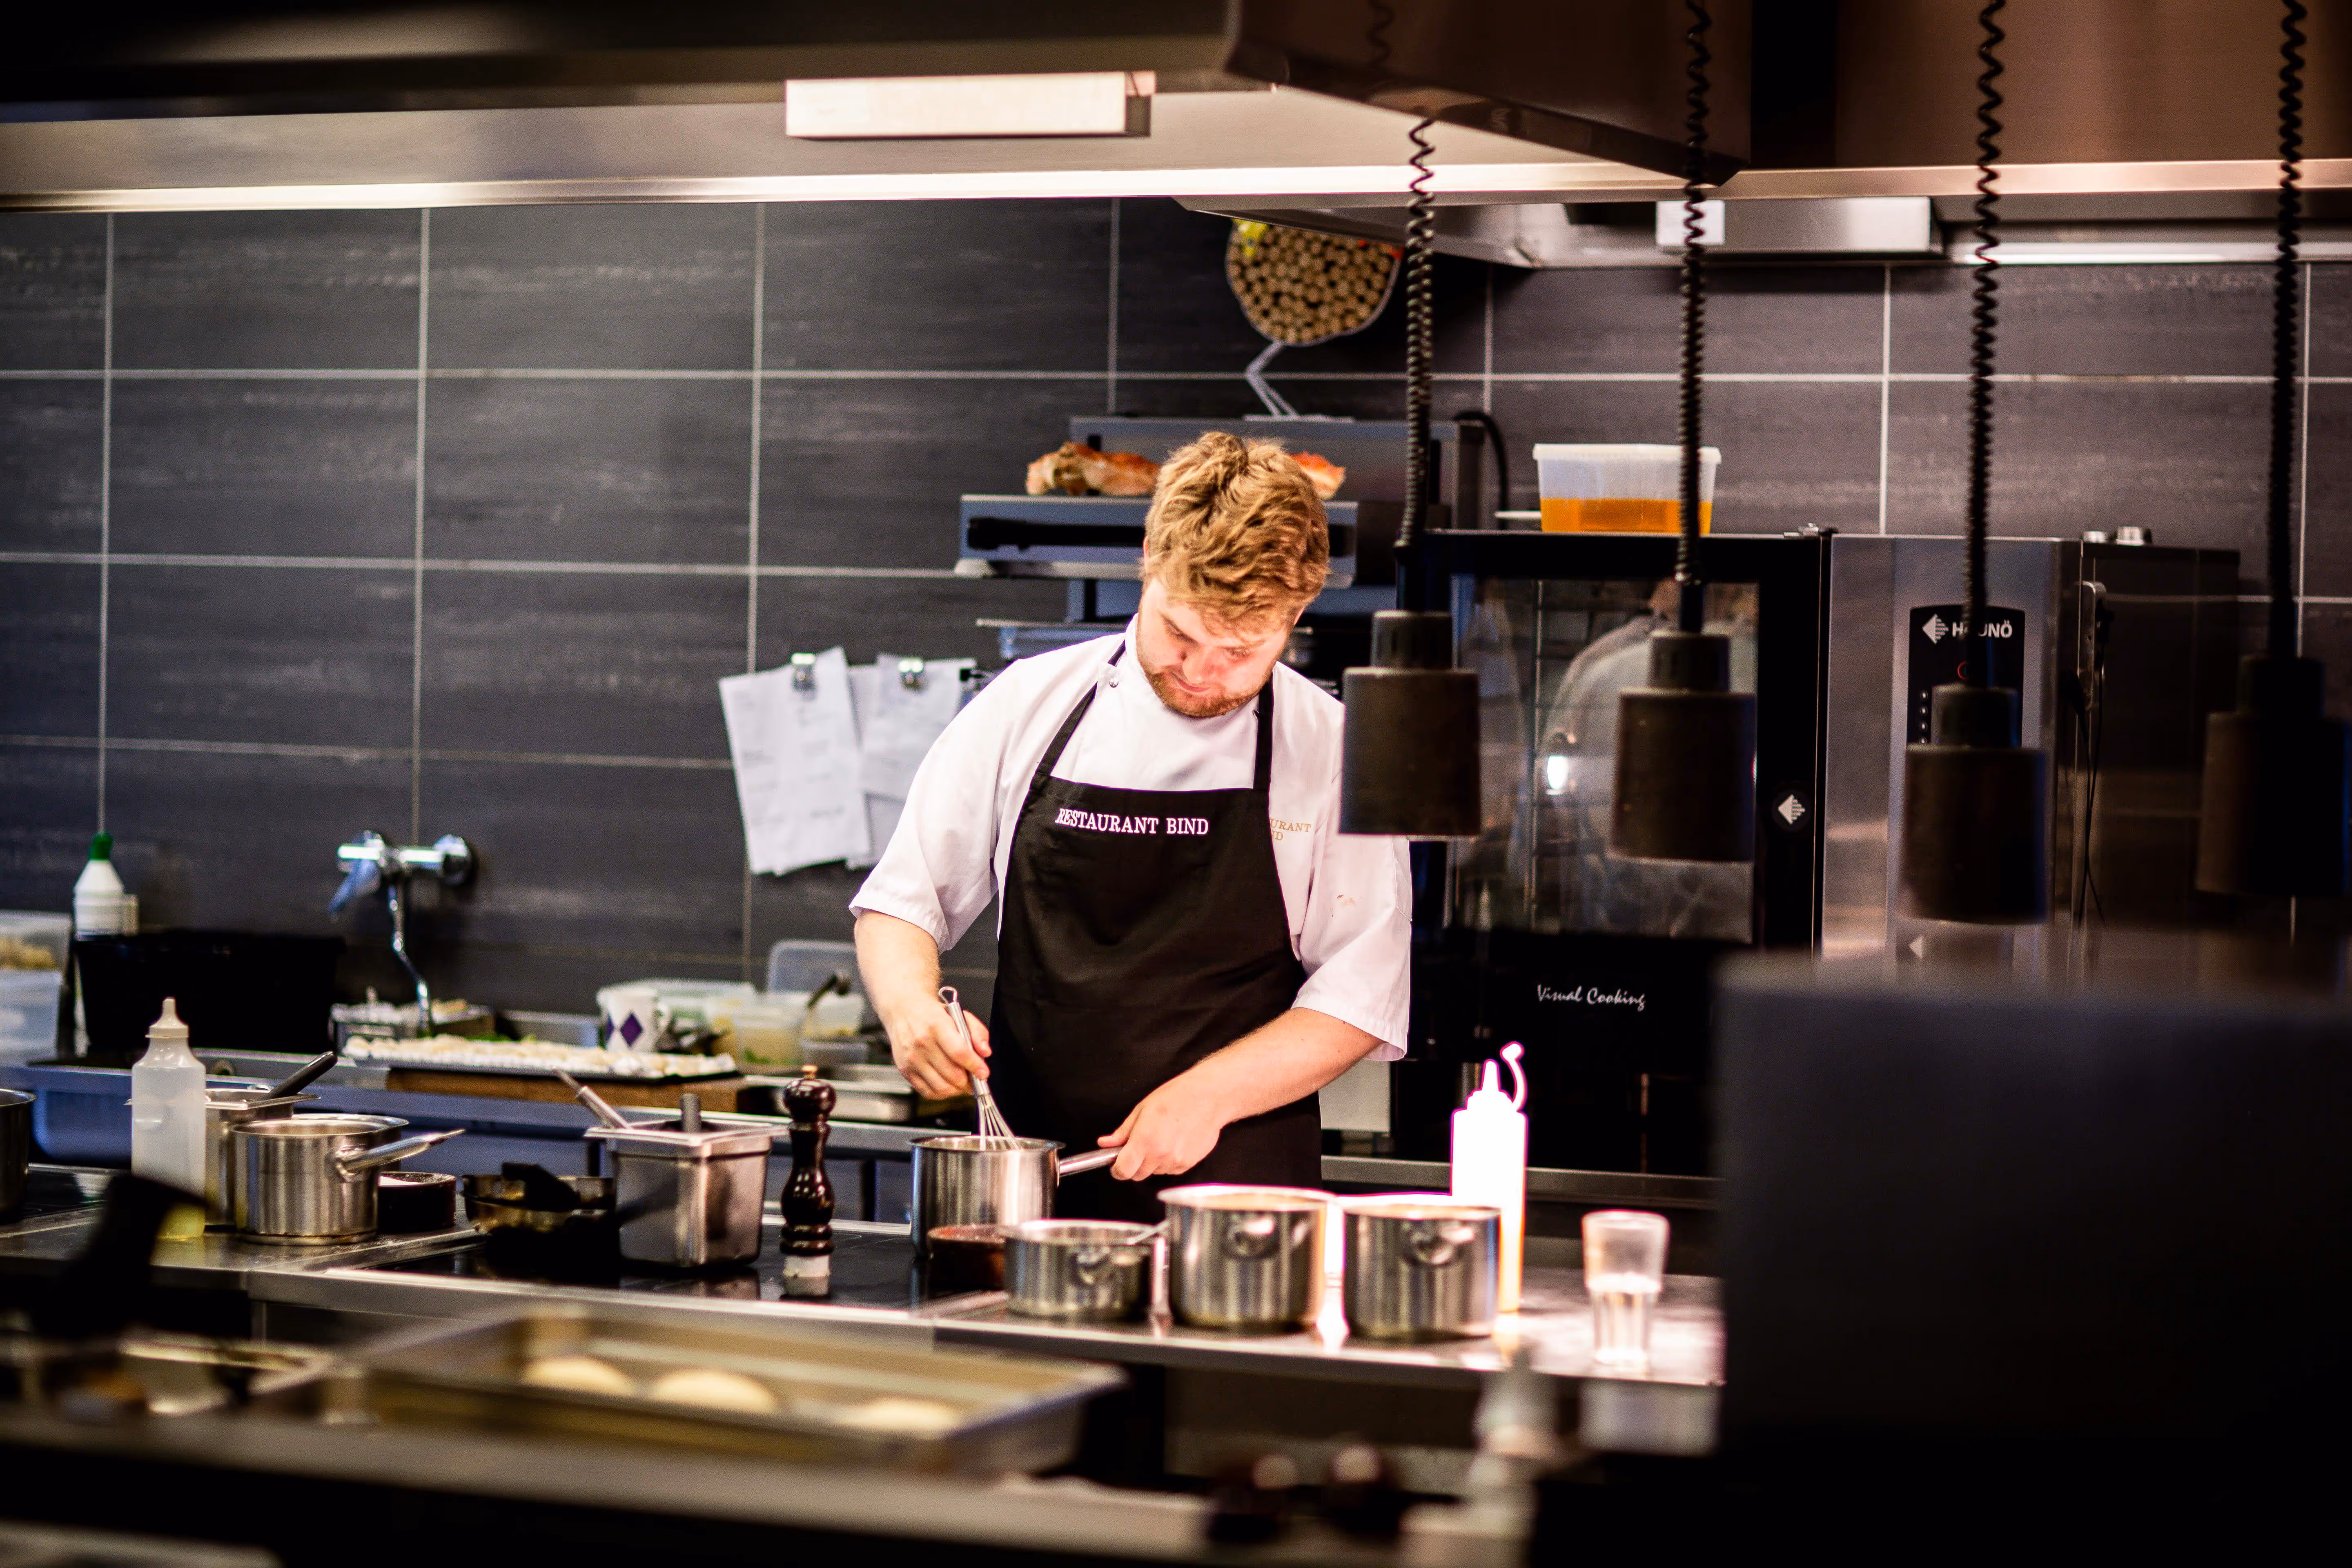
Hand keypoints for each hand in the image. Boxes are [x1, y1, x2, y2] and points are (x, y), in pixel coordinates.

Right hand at [884, 998, 989, 1099]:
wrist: (904, 1010)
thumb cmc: (932, 1014)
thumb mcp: (959, 1014)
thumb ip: (977, 1032)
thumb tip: (985, 1052)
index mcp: (937, 1025)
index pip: (959, 1052)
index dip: (974, 1066)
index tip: (984, 1073)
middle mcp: (922, 1043)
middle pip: (952, 1074)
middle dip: (969, 1081)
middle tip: (975, 1079)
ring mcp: (912, 1058)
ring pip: (941, 1087)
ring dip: (957, 1089)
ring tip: (963, 1083)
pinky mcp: (905, 1070)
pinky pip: (927, 1091)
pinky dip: (942, 1093)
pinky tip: (948, 1085)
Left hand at [1098, 1076, 1227, 1180]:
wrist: (1208, 1098)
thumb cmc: (1176, 1097)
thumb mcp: (1142, 1109)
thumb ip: (1123, 1132)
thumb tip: (1105, 1143)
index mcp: (1145, 1140)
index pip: (1123, 1171)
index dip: (1117, 1169)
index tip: (1117, 1164)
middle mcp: (1160, 1155)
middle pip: (1137, 1175)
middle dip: (1134, 1164)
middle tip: (1141, 1145)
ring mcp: (1175, 1162)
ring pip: (1154, 1172)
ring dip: (1153, 1161)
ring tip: (1162, 1138)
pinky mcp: (1188, 1164)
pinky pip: (1170, 1170)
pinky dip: (1168, 1161)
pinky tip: (1175, 1142)